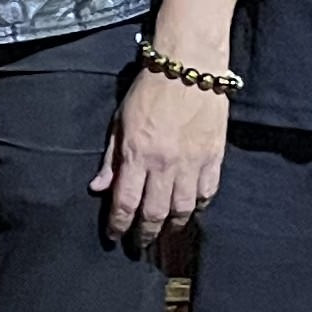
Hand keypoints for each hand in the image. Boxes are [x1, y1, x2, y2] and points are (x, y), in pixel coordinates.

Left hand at [94, 69, 226, 247]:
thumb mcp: (120, 121)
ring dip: (172, 226)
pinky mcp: (214, 158)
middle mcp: (165, 164)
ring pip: (183, 210)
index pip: (125, 203)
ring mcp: (192, 163)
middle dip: (144, 234)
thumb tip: (98, 188)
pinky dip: (198, 207)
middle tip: (139, 245)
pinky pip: (207, 193)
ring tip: (164, 233)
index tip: (114, 237)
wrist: (190, 67)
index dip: (118, 225)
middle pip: (154, 213)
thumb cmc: (149, 90)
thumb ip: (111, 159)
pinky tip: (190, 211)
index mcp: (137, 155)